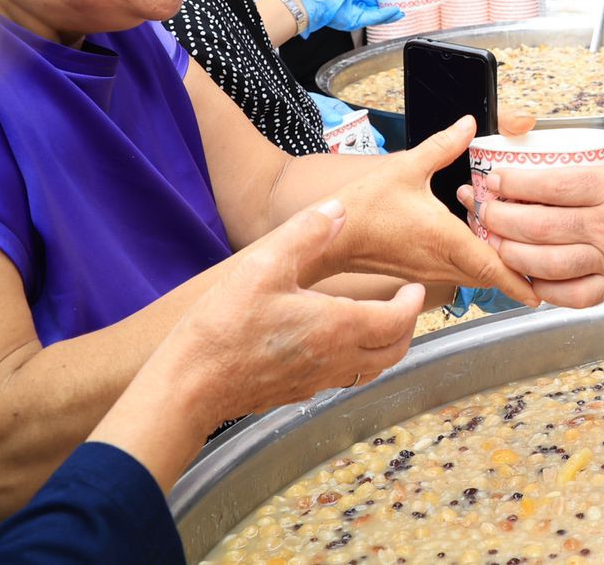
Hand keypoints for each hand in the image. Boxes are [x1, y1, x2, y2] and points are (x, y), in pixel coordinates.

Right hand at [159, 200, 425, 419]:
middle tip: (405, 305)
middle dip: (406, 328)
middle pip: (393, 351)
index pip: (398, 320)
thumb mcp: (264, 266)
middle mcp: (336, 360)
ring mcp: (317, 382)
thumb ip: (305, 234)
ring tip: (378, 323)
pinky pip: (341, 379)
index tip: (415, 287)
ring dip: (383, 347)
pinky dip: (355, 362)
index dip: (413, 303)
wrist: (188, 387)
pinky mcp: (295, 394)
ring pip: (370, 370)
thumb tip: (338, 210)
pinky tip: (334, 344)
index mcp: (339, 327)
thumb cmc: (224, 328)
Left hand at [289, 0, 401, 32]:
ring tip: (401, 11)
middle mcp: (352, 3)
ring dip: (389, 13)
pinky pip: (372, 19)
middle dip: (388, 7)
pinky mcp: (354, 21)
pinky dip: (384, 16)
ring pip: (376, 15)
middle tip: (400, 5)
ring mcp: (353, 13)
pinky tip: (393, 12)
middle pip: (374, 7)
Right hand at [328, 117, 536, 304]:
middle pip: (489, 277)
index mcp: (444, 240)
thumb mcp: (407, 167)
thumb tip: (468, 125)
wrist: (329, 238)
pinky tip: (482, 246)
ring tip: (519, 254)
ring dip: (496, 269)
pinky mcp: (420, 274)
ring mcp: (430, 272)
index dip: (518, 282)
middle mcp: (441, 263)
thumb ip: (443, 146)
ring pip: (474, 278)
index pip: (491, 268)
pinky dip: (475, 266)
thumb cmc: (363, 207)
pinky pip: (457, 274)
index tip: (538, 294)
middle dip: (516, 273)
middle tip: (542, 263)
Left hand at [468, 155, 603, 307]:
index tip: (495, 179)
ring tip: (496, 244)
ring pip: (546, 263)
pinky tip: (529, 281)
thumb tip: (569, 163)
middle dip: (500, 217)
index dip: (514, 183)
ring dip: (512, 254)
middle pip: (538, 225)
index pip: (551, 184)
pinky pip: (571, 295)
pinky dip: (544, 291)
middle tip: (483, 210)